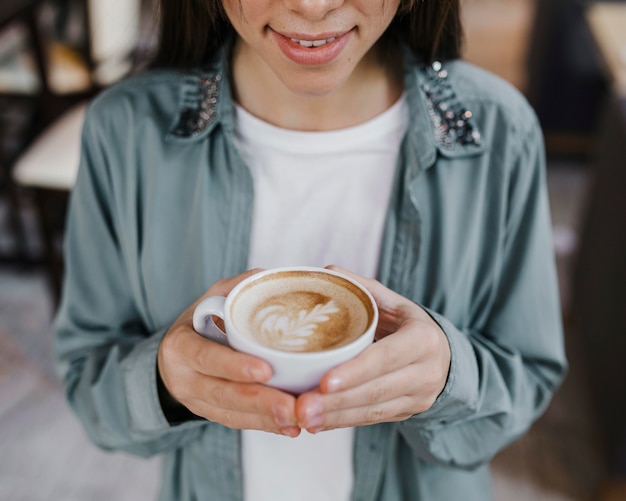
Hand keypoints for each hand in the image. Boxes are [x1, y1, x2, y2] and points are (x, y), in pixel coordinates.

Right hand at [158, 269, 300, 436]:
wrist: (175, 355)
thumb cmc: (200, 320)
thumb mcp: (211, 297)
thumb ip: (238, 287)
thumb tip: (270, 277)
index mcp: (181, 346)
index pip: (206, 358)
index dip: (234, 366)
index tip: (266, 370)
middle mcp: (185, 378)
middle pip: (223, 394)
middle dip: (259, 402)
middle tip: (291, 405)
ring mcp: (196, 401)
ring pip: (232, 415)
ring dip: (266, 419)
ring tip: (296, 419)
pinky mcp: (211, 414)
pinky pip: (237, 424)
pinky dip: (264, 426)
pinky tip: (289, 428)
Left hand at [296, 266, 450, 432]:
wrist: (444, 355)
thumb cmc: (408, 323)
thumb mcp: (393, 301)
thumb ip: (362, 287)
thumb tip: (326, 271)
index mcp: (423, 339)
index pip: (386, 357)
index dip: (356, 371)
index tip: (324, 381)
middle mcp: (425, 372)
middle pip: (377, 391)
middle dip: (337, 401)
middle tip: (302, 406)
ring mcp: (418, 397)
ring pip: (373, 411)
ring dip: (335, 416)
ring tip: (302, 417)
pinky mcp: (406, 413)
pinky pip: (371, 421)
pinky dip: (342, 422)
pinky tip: (316, 424)